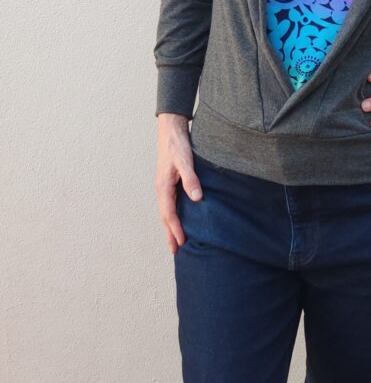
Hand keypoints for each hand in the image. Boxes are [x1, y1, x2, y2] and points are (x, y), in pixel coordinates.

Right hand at [155, 113, 202, 254]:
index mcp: (163, 187)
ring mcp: (163, 186)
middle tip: (175, 251)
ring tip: (176, 240)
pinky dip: (172, 215)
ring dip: (170, 227)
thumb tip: (197, 198)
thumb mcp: (186, 161)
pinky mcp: (168, 183)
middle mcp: (161, 189)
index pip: (169, 214)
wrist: (171, 131)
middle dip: (170, 234)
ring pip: (166, 211)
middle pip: (165, 216)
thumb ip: (191, 179)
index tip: (182, 243)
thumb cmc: (177, 145)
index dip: (176, 229)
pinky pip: (169, 204)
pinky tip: (179, 219)